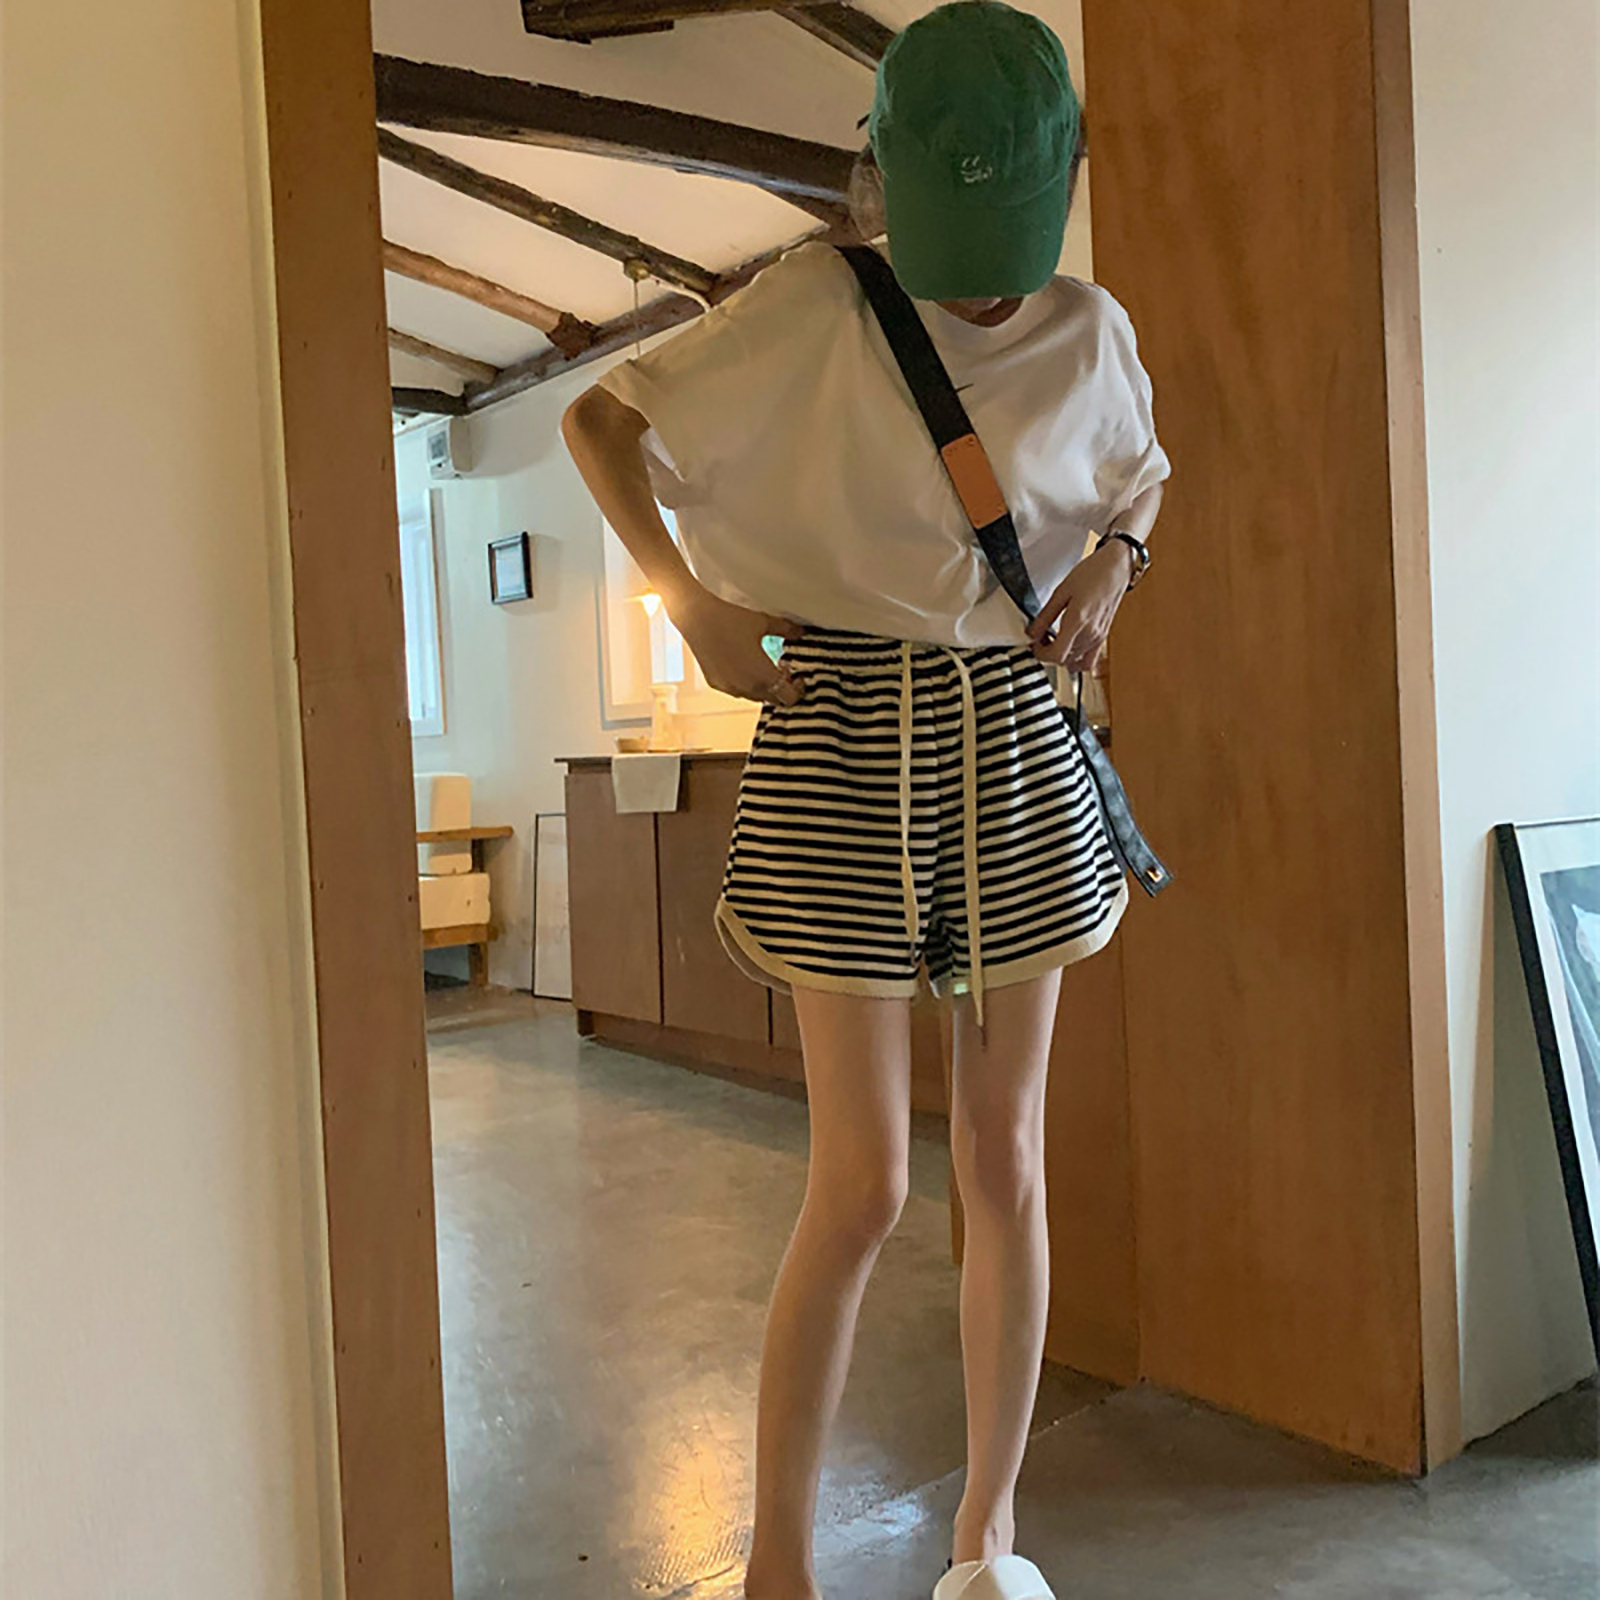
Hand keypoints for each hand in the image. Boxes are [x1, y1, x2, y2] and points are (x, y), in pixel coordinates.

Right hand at [668, 586, 806, 703]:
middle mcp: (748, 687)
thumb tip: (800, 632)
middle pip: (774, 699)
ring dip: (764, 686)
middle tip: (783, 669)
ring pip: (756, 697)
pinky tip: (744, 664)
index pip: (789, 698)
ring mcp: (731, 688)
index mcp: (764, 676)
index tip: (798, 676)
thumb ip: (786, 630)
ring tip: (762, 666)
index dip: (798, 689)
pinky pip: (738, 691)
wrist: (698, 618)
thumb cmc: (730, 619)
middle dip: (782, 687)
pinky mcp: (717, 684)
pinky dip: (746, 683)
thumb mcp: (763, 622)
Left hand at [1027, 541, 1132, 673]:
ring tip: (1055, 638)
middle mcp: (1090, 633)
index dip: (1041, 654)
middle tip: (1041, 636)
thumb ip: (1045, 616)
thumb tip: (1031, 633)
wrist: (1116, 567)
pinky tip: (1069, 644)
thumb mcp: (1061, 592)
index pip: (1057, 655)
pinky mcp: (1103, 637)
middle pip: (1064, 660)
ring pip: (1075, 662)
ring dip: (1061, 654)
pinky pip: (1089, 661)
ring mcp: (1099, 637)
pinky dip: (1076, 658)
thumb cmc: (1092, 573)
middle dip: (1048, 651)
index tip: (1034, 643)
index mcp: (1078, 621)